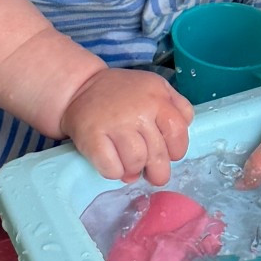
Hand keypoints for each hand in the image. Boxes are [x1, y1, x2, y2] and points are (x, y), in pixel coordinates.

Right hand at [61, 66, 192, 185]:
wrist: (80, 87)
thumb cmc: (122, 93)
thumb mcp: (156, 88)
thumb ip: (177, 108)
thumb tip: (179, 142)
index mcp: (157, 98)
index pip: (178, 133)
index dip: (176, 150)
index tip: (168, 154)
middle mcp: (138, 110)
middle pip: (158, 155)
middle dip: (158, 171)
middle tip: (151, 172)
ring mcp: (115, 124)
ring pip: (136, 163)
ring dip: (133, 170)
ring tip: (129, 163)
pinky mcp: (92, 138)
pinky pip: (112, 169)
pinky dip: (114, 172)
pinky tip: (113, 163)